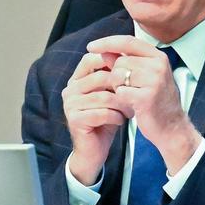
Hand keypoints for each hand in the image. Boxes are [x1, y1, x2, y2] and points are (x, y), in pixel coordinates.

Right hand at [62, 52, 129, 184]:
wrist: (94, 149)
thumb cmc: (106, 119)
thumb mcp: (110, 95)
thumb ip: (114, 77)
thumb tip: (129, 56)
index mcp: (77, 79)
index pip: (91, 59)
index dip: (112, 61)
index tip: (131, 71)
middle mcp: (70, 89)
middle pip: (101, 77)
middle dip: (122, 87)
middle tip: (134, 96)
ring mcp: (70, 104)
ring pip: (103, 96)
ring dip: (122, 104)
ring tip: (130, 110)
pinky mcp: (74, 120)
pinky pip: (102, 113)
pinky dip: (116, 117)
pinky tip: (120, 121)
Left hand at [87, 35, 201, 174]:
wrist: (172, 126)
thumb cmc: (156, 100)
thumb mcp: (145, 76)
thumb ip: (126, 62)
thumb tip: (104, 51)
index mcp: (158, 57)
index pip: (128, 41)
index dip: (107, 42)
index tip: (90, 46)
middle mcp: (158, 66)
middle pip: (120, 61)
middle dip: (115, 74)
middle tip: (127, 87)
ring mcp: (154, 81)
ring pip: (117, 75)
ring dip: (117, 87)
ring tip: (131, 95)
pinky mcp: (146, 97)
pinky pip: (120, 91)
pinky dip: (121, 98)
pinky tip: (132, 104)